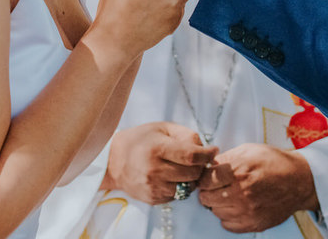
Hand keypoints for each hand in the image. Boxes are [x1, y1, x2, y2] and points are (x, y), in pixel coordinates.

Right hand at [102, 122, 217, 203]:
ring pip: (188, 187)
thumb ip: (186, 136)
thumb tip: (206, 150)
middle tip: (198, 159)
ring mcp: (153, 187)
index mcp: (157, 149)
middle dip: (201, 166)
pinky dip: (180, 186)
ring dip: (191, 178)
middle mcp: (155, 171)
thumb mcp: (163, 128)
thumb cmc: (141, 140)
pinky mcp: (153, 199)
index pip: (191, 156)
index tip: (213, 150)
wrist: (114, 161)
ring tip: (183, 167)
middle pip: (193, 173)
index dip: (207, 154)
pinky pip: (178, 195)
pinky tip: (172, 176)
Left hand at [196, 143, 319, 232]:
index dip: (203, 177)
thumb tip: (209, 165)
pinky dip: (228, 216)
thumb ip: (227, 157)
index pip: (205, 180)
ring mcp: (248, 211)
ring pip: (216, 212)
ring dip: (218, 204)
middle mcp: (241, 194)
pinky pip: (227, 225)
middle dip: (208, 191)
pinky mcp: (254, 224)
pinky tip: (236, 206)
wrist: (299, 181)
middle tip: (216, 186)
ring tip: (229, 195)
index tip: (207, 177)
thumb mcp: (250, 150)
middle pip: (207, 198)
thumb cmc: (275, 162)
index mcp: (239, 172)